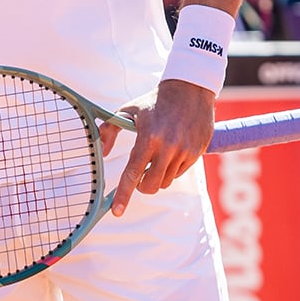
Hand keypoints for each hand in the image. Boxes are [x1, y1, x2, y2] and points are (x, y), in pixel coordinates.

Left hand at [98, 79, 215, 214]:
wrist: (190, 89)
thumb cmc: (154, 101)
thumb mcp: (127, 110)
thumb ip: (109, 130)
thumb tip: (102, 152)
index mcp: (148, 137)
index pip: (133, 173)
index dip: (123, 195)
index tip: (117, 211)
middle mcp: (168, 147)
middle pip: (151, 185)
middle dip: (142, 187)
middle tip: (139, 178)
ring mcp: (184, 151)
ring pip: (166, 181)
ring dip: (157, 176)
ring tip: (156, 157)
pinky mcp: (197, 152)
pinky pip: (180, 173)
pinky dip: (171, 169)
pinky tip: (170, 152)